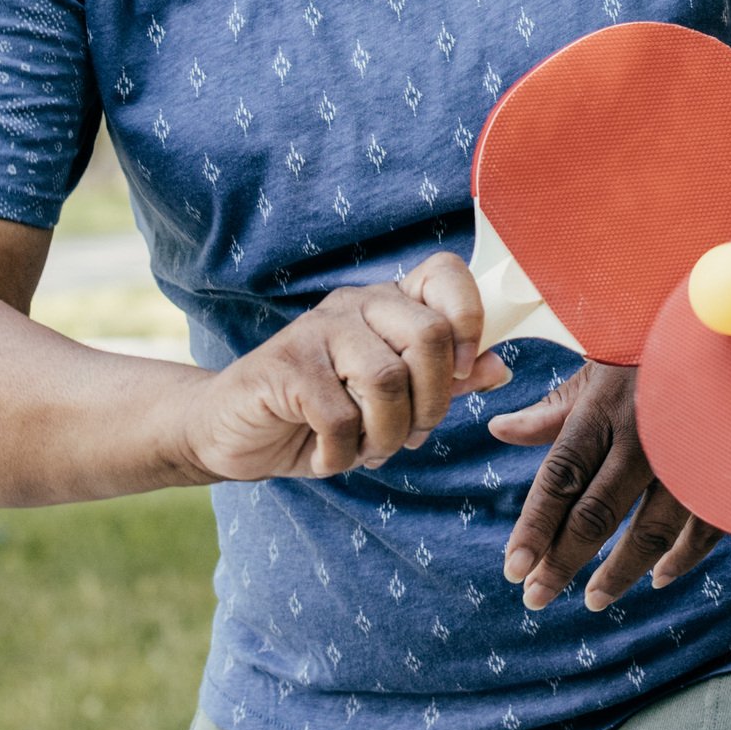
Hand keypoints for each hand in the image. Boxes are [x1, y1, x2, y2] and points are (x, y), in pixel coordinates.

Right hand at [170, 253, 506, 483]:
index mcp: (388, 305)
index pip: (445, 274)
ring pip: (387, 380)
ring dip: (387, 435)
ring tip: (367, 449)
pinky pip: (340, 417)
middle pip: (428, 335)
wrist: (231, 431)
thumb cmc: (319, 415)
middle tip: (411, 434)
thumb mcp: (391, 404)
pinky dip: (342, 453)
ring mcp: (317, 331)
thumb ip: (442, 382)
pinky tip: (329, 455)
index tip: (461, 371)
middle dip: (432, 403)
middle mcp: (354, 305)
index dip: (469, 318)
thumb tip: (498, 367)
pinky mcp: (284, 367)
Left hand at [490, 363, 723, 611]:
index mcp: (605, 408)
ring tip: (593, 599)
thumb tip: (499, 430)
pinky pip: (703, 528)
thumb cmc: (652, 343)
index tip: (511, 570)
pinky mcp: (727, 470)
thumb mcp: (599, 365)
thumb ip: (553, 409)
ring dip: (619, 573)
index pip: (559, 478)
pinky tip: (658, 577)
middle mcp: (644, 437)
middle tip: (535, 597)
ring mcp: (689, 457)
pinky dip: (681, 559)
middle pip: (595, 515)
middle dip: (562, 562)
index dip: (533, 528)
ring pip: (650, 533)